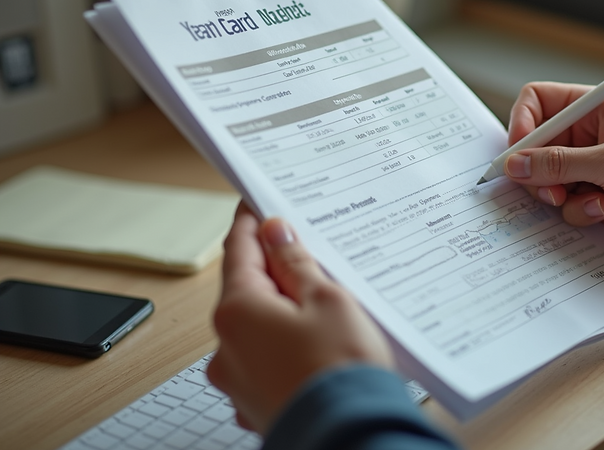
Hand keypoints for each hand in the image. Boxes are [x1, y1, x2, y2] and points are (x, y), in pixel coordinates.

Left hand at [207, 204, 392, 434]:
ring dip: (283, 314)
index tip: (257, 204)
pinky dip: (288, 348)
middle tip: (308, 255)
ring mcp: (238, 380)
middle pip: (247, 292)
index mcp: (238, 311)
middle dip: (275, 272)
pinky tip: (318, 348)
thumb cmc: (341, 369)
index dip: (251, 224)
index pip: (238, 251)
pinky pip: (268, 362)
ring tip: (325, 310)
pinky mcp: (256, 404)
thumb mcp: (326, 299)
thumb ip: (295, 263)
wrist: (350, 434)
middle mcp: (226, 347)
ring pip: (258, 330)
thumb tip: (275, 232)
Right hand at [505, 82, 603, 261]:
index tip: (519, 154)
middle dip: (539, 171)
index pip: (539, 101)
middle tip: (552, 190)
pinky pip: (564, 205)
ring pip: (547, 180)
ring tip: (591, 202)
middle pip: (537, 146)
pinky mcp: (594, 198)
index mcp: (598, 108)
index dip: (522, 125)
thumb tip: (514, 164)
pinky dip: (579, 212)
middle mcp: (590, 135)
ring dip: (562, 196)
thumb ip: (559, 163)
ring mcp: (591, 168)